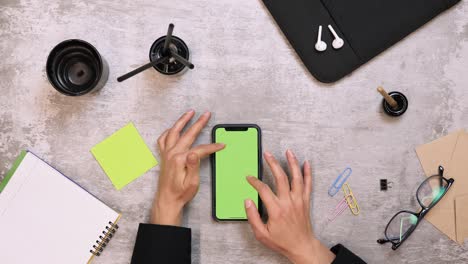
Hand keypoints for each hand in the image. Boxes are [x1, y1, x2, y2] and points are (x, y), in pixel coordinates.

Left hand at [151, 110, 224, 225]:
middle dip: (198, 123)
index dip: (212, 146)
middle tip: (206, 114)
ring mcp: (166, 153)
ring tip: (190, 113)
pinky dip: (169, 131)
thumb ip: (193, 166)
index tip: (221, 145)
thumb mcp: (192, 182)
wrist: (167, 200)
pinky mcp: (164, 156)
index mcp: (180, 159)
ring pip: (173, 132)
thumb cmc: (181, 193)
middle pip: (188, 134)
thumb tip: (195, 153)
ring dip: (182, 121)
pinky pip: (163, 139)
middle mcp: (172, 153)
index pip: (200, 149)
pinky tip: (173, 128)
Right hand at [244, 150, 334, 263]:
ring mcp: (299, 200)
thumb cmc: (282, 241)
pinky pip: (308, 184)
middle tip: (267, 154)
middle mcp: (288, 202)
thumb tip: (247, 201)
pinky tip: (306, 163)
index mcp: (276, 209)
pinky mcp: (305, 201)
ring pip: (296, 177)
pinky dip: (308, 173)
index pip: (263, 189)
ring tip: (288, 152)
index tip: (249, 177)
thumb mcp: (261, 234)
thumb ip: (252, 217)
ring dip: (292, 163)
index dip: (254, 181)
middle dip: (273, 163)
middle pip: (281, 177)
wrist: (301, 246)